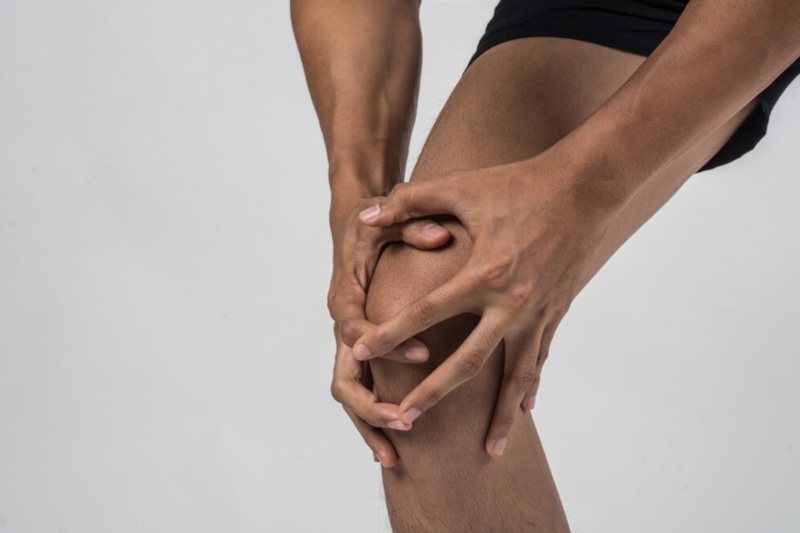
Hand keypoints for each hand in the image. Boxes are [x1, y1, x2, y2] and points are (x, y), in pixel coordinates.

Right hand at [328, 196, 450, 465]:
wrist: (352, 226)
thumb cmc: (371, 223)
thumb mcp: (387, 216)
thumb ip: (412, 226)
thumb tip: (440, 237)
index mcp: (344, 296)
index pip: (356, 329)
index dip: (388, 345)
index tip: (426, 354)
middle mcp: (341, 326)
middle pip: (343, 378)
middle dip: (371, 407)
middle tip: (406, 423)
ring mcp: (346, 343)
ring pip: (348, 395)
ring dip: (368, 426)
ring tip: (395, 458)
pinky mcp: (358, 351)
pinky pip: (360, 391)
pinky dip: (371, 418)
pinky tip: (394, 445)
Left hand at [350, 157, 617, 456]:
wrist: (585, 188)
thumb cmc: (519, 184)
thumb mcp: (461, 187)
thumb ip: (409, 201)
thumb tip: (365, 213)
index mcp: (482, 274)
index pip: (423, 314)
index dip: (387, 334)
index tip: (358, 354)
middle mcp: (510, 303)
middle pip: (466, 362)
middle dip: (432, 394)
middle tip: (404, 421)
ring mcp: (537, 312)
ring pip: (515, 377)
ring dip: (501, 415)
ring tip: (490, 451)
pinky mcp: (556, 311)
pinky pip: (541, 358)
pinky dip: (531, 386)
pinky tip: (527, 409)